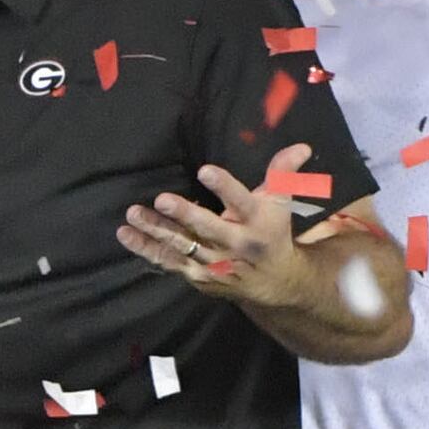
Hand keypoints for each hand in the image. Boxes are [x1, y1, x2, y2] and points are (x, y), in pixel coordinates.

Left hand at [117, 141, 313, 307]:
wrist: (275, 283)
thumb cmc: (273, 231)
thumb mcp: (280, 202)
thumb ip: (283, 172)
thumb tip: (301, 146)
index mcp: (257, 221)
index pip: (241, 201)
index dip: (224, 187)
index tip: (205, 170)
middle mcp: (235, 244)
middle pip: (208, 228)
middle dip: (185, 215)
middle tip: (162, 199)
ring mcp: (215, 262)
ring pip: (182, 245)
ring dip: (156, 230)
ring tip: (133, 213)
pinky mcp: (198, 275)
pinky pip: (168, 261)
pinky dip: (147, 249)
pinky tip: (126, 235)